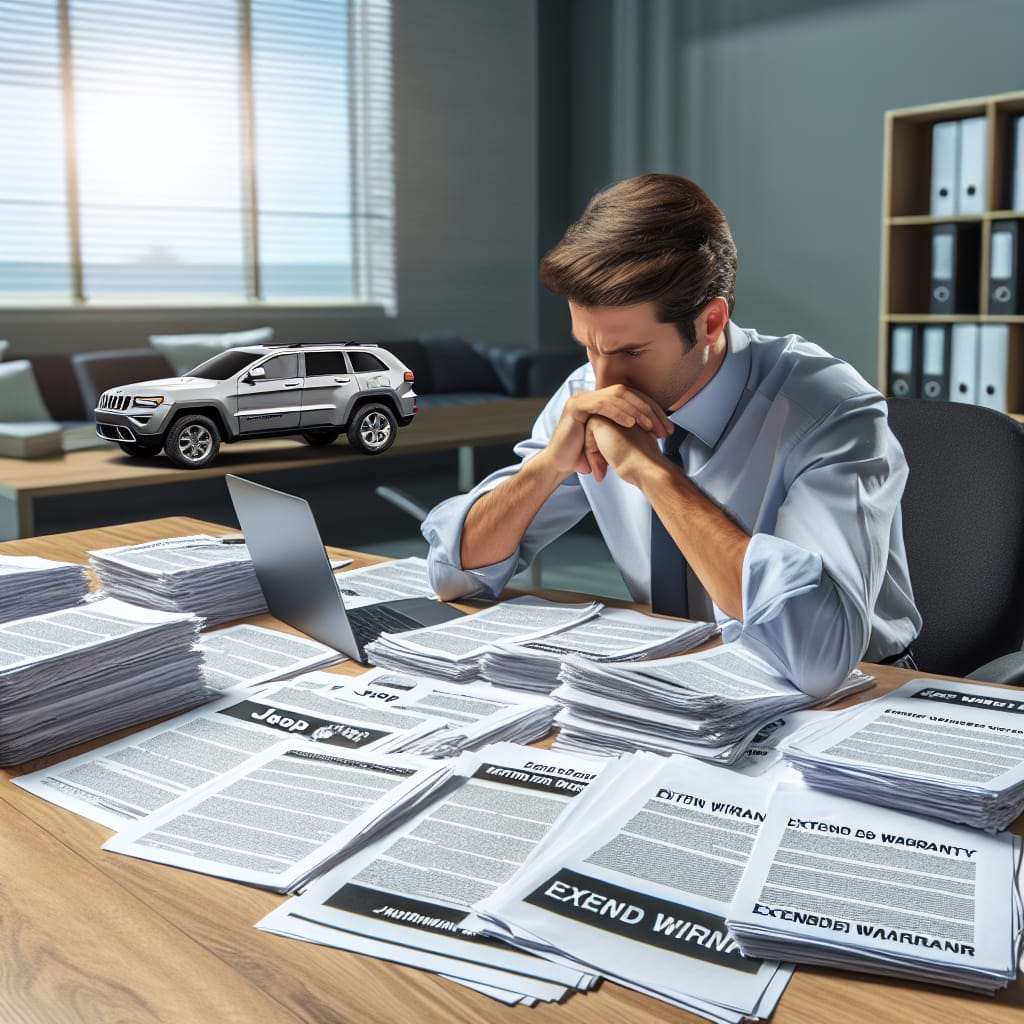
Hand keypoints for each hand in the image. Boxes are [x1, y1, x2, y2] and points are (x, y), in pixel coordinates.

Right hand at [540, 385, 671, 477]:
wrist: (560, 465)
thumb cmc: (583, 455)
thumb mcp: (610, 439)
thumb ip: (626, 430)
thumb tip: (654, 428)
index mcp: (601, 399)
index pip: (633, 396)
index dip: (652, 409)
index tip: (667, 427)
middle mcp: (592, 394)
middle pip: (628, 393)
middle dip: (649, 410)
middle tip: (664, 428)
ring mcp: (583, 398)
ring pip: (617, 396)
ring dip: (637, 410)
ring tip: (650, 426)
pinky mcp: (576, 407)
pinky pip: (601, 405)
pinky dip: (618, 412)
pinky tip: (631, 423)